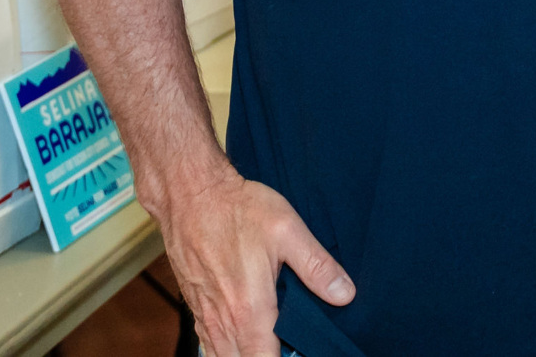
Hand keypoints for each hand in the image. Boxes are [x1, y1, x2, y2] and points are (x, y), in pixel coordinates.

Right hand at [155, 167, 352, 356]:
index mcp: (250, 309)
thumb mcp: (287, 230)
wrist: (190, 195)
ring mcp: (205, 316)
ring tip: (272, 340)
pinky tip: (246, 334)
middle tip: (292, 345)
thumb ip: (317, 266)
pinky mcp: (195, 308)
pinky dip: (228, 347)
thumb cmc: (237, 209)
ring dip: (247, 354)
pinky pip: (210, 344)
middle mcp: (223, 321)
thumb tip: (344, 294)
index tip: (304, 350)